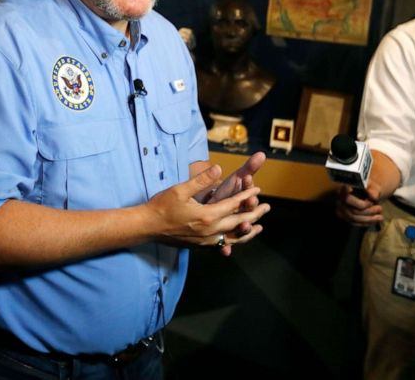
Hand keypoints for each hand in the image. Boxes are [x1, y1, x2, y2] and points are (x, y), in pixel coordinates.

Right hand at [148, 163, 269, 253]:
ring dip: (247, 232)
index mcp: (207, 216)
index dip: (246, 196)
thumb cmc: (162, 206)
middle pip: (238, 223)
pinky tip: (234, 237)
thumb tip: (218, 168)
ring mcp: (205, 240)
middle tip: (267, 207)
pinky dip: (233, 240)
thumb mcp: (180, 189)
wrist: (147, 227)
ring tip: (258, 227)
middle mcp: (209, 231)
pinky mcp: (200, 246)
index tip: (257, 189)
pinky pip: (222, 243)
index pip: (233, 205)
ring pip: (232, 237)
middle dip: (254, 214)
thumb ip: (201, 180)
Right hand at [335, 183, 383, 226]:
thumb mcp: (372, 186)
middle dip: (369, 211)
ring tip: (380, 216)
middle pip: (353, 210)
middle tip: (380, 208)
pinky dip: (366, 223)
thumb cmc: (367, 188)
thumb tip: (373, 197)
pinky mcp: (344, 217)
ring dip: (369, 219)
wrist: (364, 192)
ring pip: (354, 218)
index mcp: (344, 189)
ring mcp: (341, 209)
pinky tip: (375, 220)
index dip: (357, 202)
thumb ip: (373, 190)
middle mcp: (340, 199)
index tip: (371, 202)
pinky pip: (355, 223)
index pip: (347, 197)